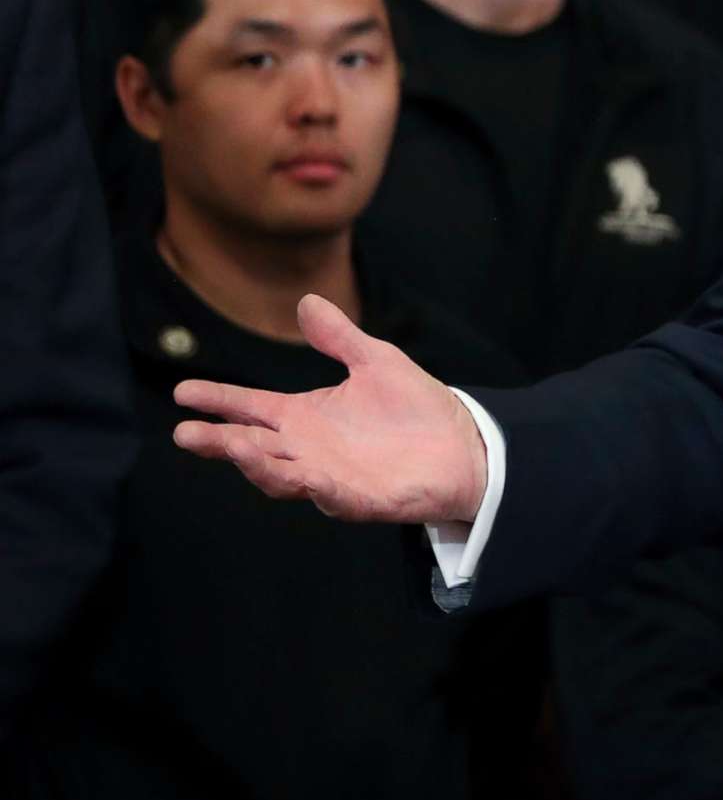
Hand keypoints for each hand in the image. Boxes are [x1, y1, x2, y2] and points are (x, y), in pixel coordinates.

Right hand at [171, 294, 487, 525]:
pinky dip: (315, 485)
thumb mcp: (375, 361)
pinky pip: (331, 495)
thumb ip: (339, 337)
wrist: (462, 445)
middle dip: (219, 441)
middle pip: (251, 446)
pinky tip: (303, 474)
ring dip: (254, 463)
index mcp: (305, 417)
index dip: (218, 400)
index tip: (183, 391)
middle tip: (185, 433)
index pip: (251, 408)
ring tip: (230, 445)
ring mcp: (329, 477)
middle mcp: (307, 449)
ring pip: (279, 475)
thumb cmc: (415, 407)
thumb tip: (307, 301)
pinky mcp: (359, 499)